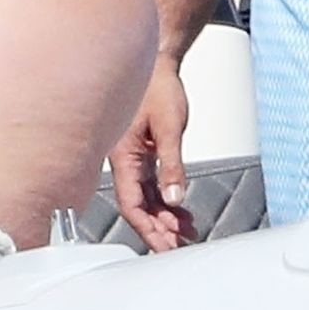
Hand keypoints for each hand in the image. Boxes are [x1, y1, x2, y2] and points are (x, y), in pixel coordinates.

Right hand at [107, 57, 195, 251]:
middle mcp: (124, 159)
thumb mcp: (169, 127)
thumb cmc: (157, 87)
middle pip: (137, 205)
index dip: (147, 228)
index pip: (131, 203)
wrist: (158, 63)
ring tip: (186, 232)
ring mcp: (133, 158)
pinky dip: (166, 199)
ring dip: (164, 216)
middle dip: (158, 228)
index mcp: (122, 155)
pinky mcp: (143, 153)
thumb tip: (174, 198)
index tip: (164, 246)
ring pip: (145, 197)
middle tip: (178, 245)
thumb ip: (172, 165)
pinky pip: (151, 184)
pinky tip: (181, 211)